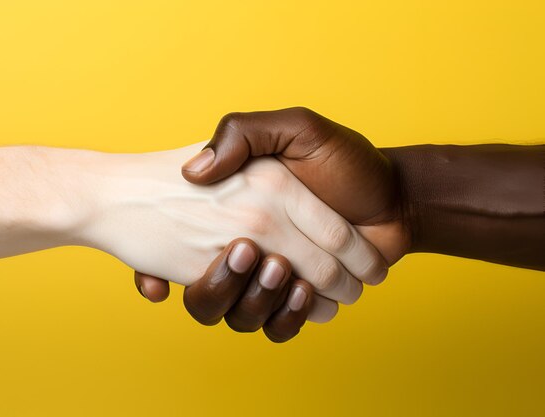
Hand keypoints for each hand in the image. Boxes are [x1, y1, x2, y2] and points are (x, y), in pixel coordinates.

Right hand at [136, 107, 408, 337]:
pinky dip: (287, 319)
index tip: (248, 244)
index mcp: (236, 206)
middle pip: (225, 284)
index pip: (206, 239)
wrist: (393, 197)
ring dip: (268, 303)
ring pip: (243, 313)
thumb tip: (194, 173)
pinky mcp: (289, 299)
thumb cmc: (348, 161)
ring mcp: (267, 275)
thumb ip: (244, 133)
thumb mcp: (297, 128)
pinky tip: (307, 297)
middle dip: (253, 278)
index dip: (221, 248)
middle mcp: (247, 242)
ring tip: (300, 283)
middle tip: (279, 262)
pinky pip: (273, 327)